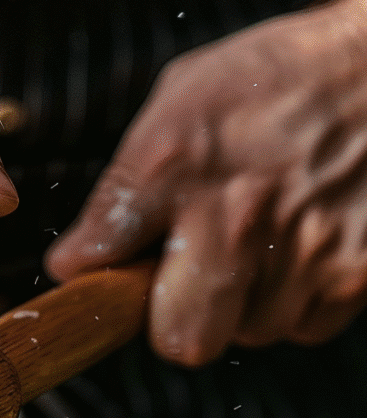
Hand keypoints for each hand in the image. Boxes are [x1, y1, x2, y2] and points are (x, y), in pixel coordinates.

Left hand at [45, 0, 366, 365]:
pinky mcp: (356, 275)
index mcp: (177, 165)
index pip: (105, 255)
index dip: (93, 273)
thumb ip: (124, 184)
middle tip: (188, 282)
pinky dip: (298, 300)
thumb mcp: (182, 99)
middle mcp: (238, 217)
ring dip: (245, 304)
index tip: (93, 271)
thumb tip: (78, 256)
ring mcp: (304, 253)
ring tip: (262, 242)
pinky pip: (305, 326)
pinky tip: (302, 246)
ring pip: (249, 333)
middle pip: (182, 339)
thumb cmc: (285, 78)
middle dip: (177, 320)